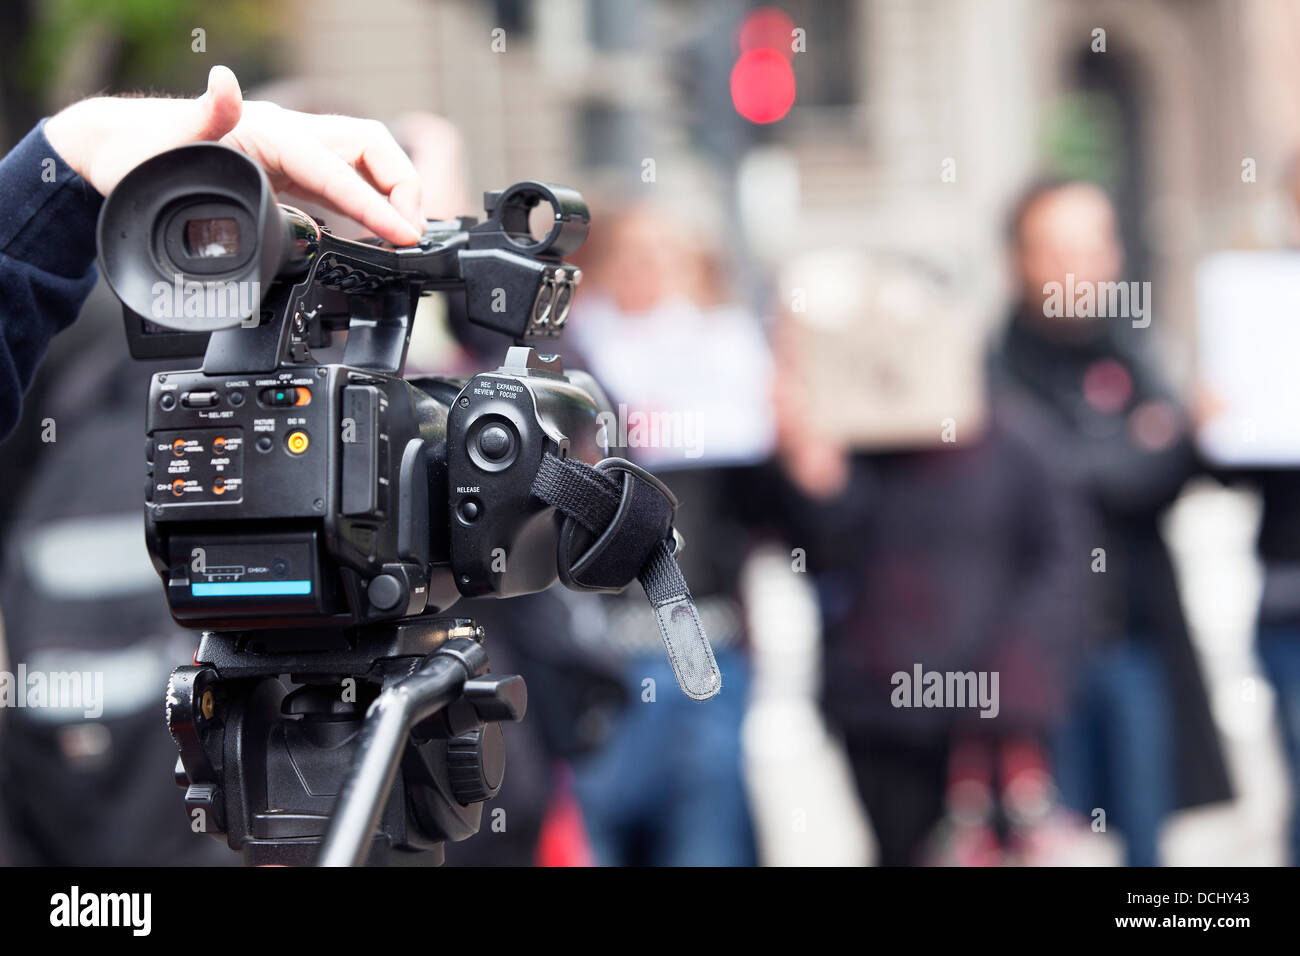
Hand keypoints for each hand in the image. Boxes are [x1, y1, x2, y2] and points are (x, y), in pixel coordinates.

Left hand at [43, 65, 423, 245]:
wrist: (120, 153)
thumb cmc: (139, 153)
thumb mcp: (166, 142)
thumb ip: (202, 116)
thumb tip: (223, 83)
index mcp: (273, 132)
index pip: (343, 170)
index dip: (379, 204)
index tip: (403, 235)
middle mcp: (292, 138)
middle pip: (374, 151)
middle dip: (405, 187)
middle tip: (412, 234)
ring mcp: (294, 156)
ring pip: (366, 166)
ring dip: (393, 195)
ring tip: (403, 237)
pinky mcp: (290, 174)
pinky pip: (344, 186)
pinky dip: (369, 207)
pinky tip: (373, 234)